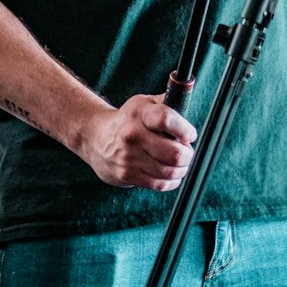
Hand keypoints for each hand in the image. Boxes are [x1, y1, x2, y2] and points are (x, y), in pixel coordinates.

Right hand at [81, 94, 196, 190]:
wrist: (96, 138)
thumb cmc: (128, 120)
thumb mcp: (143, 104)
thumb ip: (166, 103)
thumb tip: (185, 102)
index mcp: (139, 113)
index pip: (167, 120)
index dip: (185, 129)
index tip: (190, 135)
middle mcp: (132, 135)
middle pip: (174, 153)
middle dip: (188, 154)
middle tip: (187, 151)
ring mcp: (129, 157)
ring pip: (169, 171)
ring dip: (182, 169)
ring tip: (181, 163)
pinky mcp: (127, 175)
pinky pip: (159, 184)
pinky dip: (172, 181)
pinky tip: (172, 174)